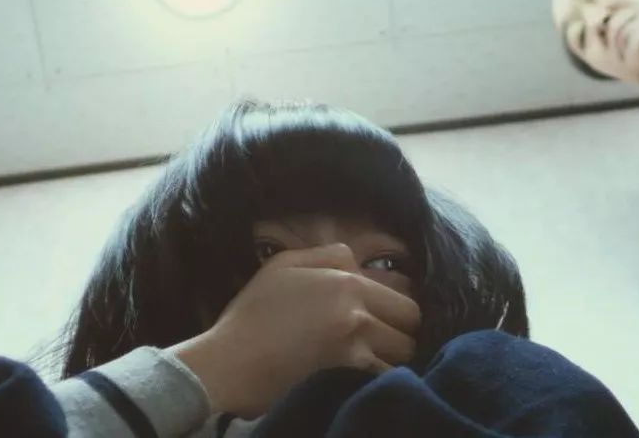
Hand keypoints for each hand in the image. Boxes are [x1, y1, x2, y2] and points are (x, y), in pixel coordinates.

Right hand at [168, 243, 420, 417]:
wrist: (227, 365)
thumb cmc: (252, 314)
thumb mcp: (284, 265)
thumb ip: (328, 255)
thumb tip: (357, 262)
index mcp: (348, 283)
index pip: (407, 301)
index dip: (398, 312)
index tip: (388, 320)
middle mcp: (358, 315)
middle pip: (411, 331)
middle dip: (401, 336)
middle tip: (382, 342)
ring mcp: (353, 351)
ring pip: (402, 359)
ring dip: (391, 360)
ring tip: (371, 361)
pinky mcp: (344, 382)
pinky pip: (382, 381)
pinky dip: (378, 381)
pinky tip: (361, 379)